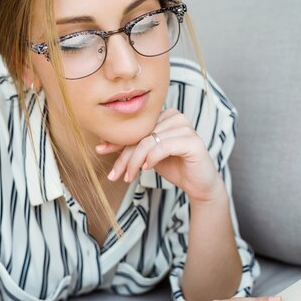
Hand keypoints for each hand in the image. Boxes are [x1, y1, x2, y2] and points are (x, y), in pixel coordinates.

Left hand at [97, 108, 220, 202]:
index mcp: (165, 115)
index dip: (118, 140)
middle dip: (124, 156)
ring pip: (148, 141)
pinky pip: (163, 147)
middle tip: (114, 174)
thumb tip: (102, 143)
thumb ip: (131, 146)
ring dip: (135, 161)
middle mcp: (176, 117)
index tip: (100, 150)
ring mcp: (185, 127)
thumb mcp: (148, 156)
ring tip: (129, 176)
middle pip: (140, 134)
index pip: (136, 127)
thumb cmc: (174, 167)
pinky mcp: (193, 141)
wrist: (199, 184)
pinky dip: (151, 159)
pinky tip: (147, 168)